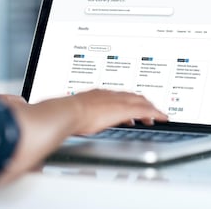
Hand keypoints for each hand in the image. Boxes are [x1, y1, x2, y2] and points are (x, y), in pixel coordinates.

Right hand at [0, 89, 166, 187]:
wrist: (62, 113)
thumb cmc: (59, 114)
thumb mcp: (65, 111)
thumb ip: (64, 113)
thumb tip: (51, 115)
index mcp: (94, 93)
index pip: (115, 94)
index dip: (126, 99)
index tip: (132, 104)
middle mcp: (106, 94)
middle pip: (130, 95)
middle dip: (142, 101)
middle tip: (152, 108)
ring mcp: (114, 100)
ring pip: (140, 101)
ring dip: (150, 107)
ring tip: (158, 114)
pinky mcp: (121, 109)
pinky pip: (144, 109)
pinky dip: (154, 113)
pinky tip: (160, 117)